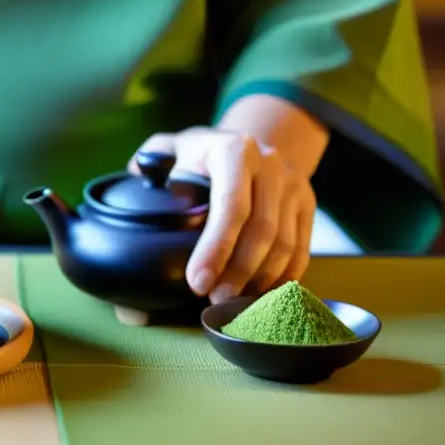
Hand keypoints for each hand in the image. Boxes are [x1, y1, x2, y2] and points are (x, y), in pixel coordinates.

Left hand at [130, 127, 316, 304]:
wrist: (250, 142)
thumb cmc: (201, 155)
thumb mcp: (174, 148)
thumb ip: (152, 158)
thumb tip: (136, 174)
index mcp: (234, 150)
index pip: (231, 206)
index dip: (216, 248)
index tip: (197, 282)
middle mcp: (270, 164)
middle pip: (262, 230)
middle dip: (238, 272)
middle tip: (214, 299)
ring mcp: (293, 185)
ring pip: (285, 243)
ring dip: (260, 280)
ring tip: (235, 302)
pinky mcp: (308, 204)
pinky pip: (301, 249)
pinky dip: (282, 277)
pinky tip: (260, 294)